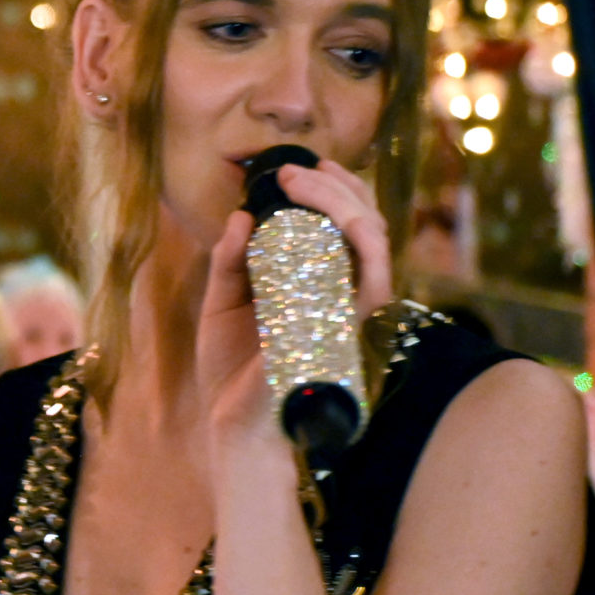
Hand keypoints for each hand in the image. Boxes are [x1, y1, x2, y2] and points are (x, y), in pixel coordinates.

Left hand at [196, 160, 393, 472]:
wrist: (232, 426)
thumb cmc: (232, 369)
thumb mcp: (222, 302)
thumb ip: (230, 260)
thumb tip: (239, 216)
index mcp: (316, 286)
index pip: (346, 230)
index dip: (336, 191)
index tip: (301, 168)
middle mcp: (339, 295)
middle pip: (367, 226)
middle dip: (339, 187)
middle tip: (298, 171)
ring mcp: (344, 312)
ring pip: (372, 243)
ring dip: (343, 202)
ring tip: (302, 184)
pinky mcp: (342, 330)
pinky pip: (367, 282)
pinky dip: (355, 244)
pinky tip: (326, 222)